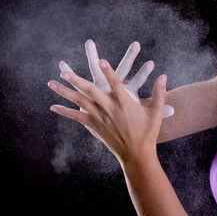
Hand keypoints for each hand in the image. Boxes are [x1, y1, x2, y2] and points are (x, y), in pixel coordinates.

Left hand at [58, 40, 173, 135]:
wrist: (137, 154)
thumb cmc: (148, 132)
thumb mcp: (156, 112)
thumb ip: (159, 93)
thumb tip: (163, 76)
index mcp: (125, 104)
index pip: (116, 84)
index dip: (109, 72)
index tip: (101, 61)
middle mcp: (110, 109)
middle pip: (91, 92)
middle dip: (77, 81)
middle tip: (64, 71)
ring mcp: (100, 118)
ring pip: (79, 102)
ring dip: (65, 92)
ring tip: (52, 82)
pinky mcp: (94, 126)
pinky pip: (76, 117)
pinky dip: (65, 111)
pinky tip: (53, 107)